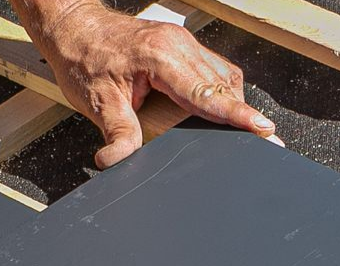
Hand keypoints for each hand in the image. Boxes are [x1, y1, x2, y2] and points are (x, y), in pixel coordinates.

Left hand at [29, 3, 275, 168]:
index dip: (237, 114)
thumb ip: (117, 133)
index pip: (207, 92)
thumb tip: (117, 162)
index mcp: (161, 57)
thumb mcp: (96, 102)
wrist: (74, 28)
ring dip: (231, 103)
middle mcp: (178, 45)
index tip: (263, 129)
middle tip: (266, 140)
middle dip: (243, 114)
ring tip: (246, 130)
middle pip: (223, 85)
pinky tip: (219, 110)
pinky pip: (213, 69)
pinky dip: (219, 92)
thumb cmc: (83, 58)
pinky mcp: (182, 47)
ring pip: (222, 76)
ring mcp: (183, 43)